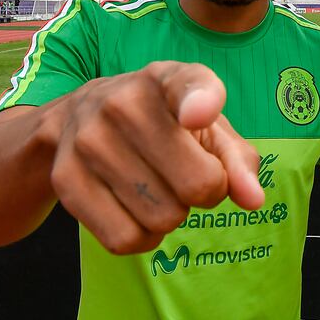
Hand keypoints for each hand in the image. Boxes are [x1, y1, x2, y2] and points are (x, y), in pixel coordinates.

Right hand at [46, 61, 263, 254]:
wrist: (76, 120)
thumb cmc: (163, 127)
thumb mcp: (207, 129)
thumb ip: (238, 161)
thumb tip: (253, 200)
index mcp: (166, 80)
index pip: (188, 87)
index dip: (199, 104)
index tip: (197, 116)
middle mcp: (122, 102)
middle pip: (197, 186)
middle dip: (205, 194)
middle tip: (186, 177)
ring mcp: (88, 140)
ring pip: (162, 218)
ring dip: (171, 217)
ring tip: (157, 188)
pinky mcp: (66, 179)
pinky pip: (125, 239)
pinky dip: (142, 237)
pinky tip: (135, 209)